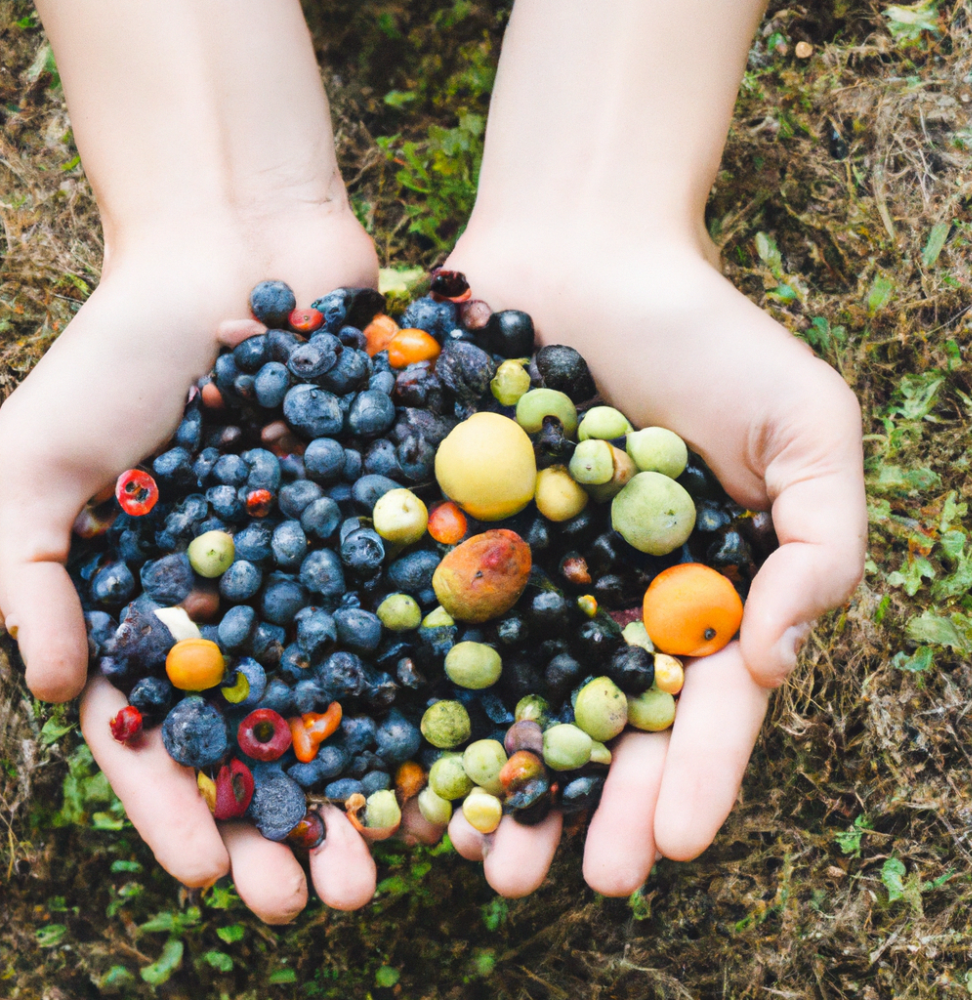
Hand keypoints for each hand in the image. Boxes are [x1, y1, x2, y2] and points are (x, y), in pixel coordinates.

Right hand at [0, 209, 391, 920]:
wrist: (236, 251)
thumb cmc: (123, 353)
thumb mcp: (33, 458)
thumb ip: (19, 570)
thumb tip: (43, 690)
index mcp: (162, 604)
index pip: (169, 730)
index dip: (188, 807)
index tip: (222, 876)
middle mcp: (255, 602)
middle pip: (277, 731)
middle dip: (300, 818)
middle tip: (336, 899)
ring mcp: (334, 565)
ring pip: (362, 689)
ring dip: (384, 773)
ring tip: (417, 849)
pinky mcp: (403, 518)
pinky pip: (428, 607)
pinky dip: (449, 672)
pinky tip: (476, 739)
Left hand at [440, 233, 865, 895]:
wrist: (587, 249)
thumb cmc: (708, 334)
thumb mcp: (809, 427)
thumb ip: (822, 544)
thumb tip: (773, 663)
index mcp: (688, 592)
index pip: (696, 706)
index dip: (690, 778)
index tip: (672, 845)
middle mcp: (599, 601)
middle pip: (592, 723)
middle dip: (583, 806)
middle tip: (555, 885)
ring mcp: (518, 573)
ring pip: (504, 694)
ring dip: (490, 777)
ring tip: (469, 856)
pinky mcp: (446, 535)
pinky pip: (428, 620)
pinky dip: (411, 685)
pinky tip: (395, 756)